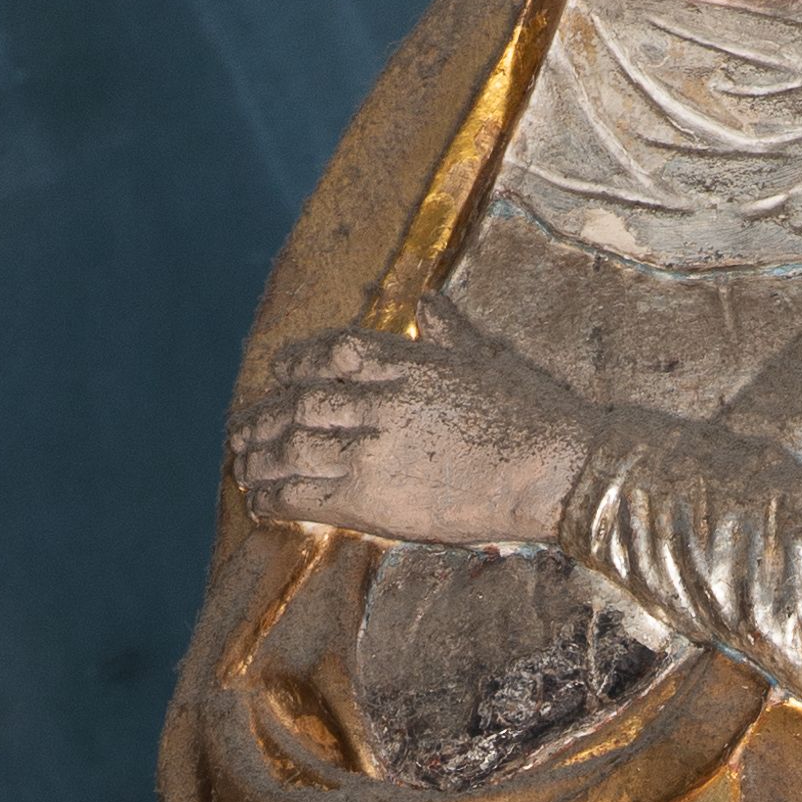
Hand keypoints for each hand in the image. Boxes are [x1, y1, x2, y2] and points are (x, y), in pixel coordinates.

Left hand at [232, 311, 591, 547]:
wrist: (560, 469)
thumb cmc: (538, 414)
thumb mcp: (488, 358)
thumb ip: (449, 328)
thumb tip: (428, 300)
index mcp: (406, 360)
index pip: (327, 352)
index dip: (294, 364)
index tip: (279, 376)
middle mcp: (379, 399)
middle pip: (299, 402)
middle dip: (263, 417)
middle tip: (240, 430)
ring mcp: (372, 449)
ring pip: (290, 446)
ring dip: (257, 457)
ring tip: (241, 465)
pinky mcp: (374, 499)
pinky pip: (304, 494)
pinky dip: (274, 496)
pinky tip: (260, 501)